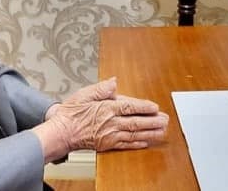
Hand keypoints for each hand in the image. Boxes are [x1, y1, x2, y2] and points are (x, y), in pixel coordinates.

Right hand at [33, 78, 168, 161]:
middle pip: (136, 122)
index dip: (144, 107)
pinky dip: (138, 144)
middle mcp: (110, 123)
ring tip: (162, 131)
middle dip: (152, 121)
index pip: (129, 107)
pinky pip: (126, 145)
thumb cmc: (71, 113)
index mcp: (106, 108)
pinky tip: (146, 142)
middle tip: (165, 120)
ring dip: (150, 133)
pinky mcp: (108, 145)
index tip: (155, 107)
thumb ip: (101, 89)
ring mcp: (110, 135)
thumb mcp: (84, 94)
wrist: (61, 132)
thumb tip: (113, 82)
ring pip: (134, 134)